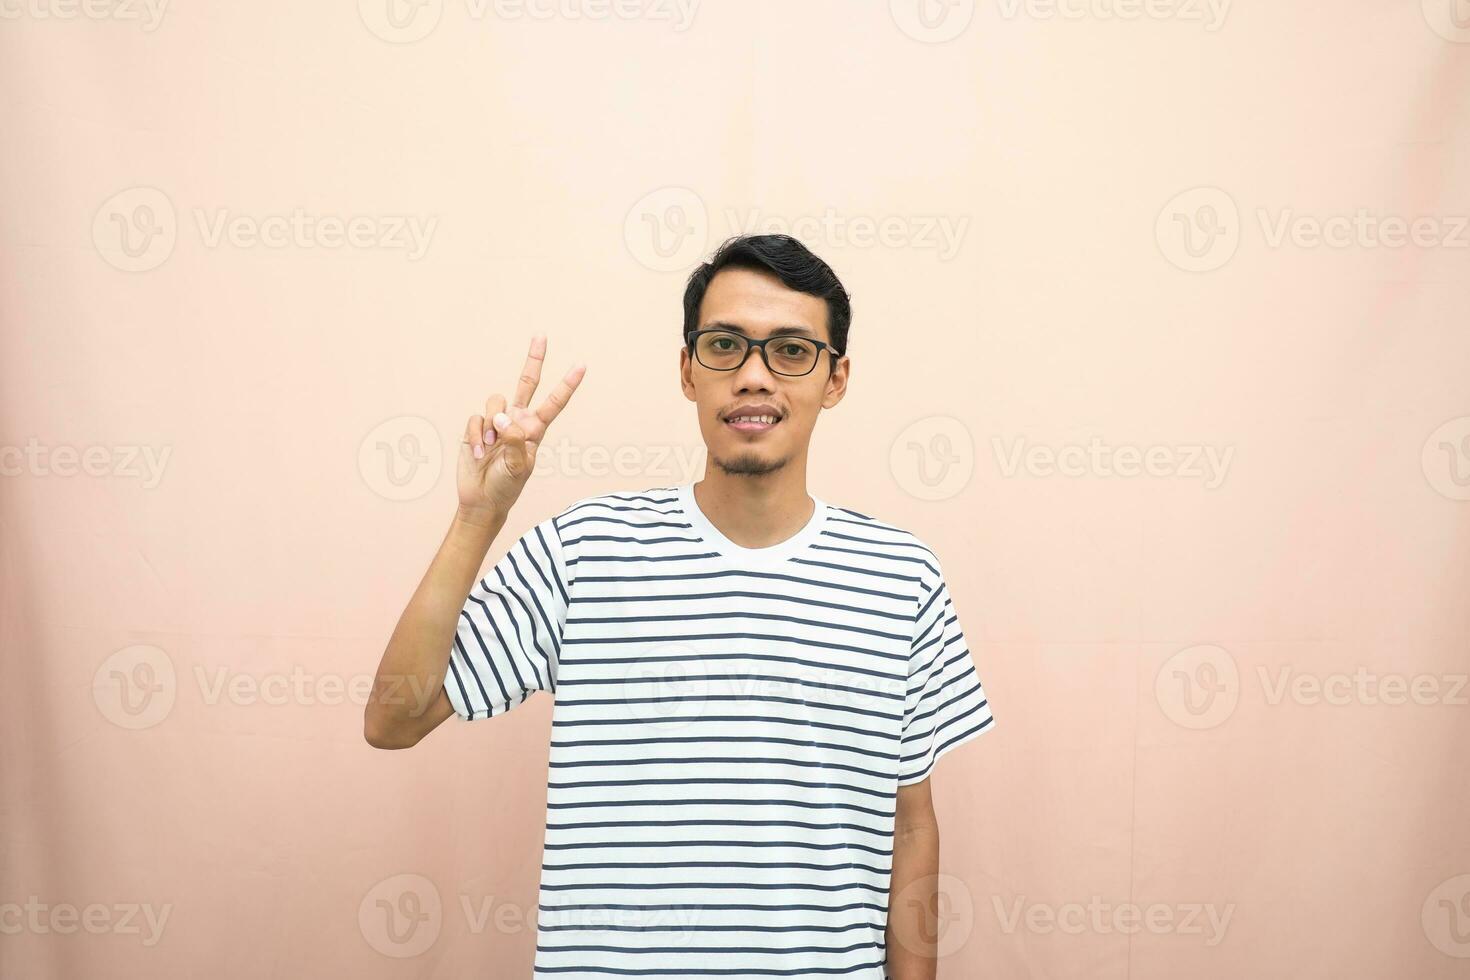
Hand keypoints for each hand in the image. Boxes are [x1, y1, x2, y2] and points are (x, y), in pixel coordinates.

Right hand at [457, 335, 585, 523]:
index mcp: (535, 430)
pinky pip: (476, 419)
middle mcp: (518, 420)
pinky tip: (479, 453)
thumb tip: (503, 418)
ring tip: (490, 449)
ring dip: (491, 425)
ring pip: (495, 401)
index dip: (567, 384)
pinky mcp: (477, 427)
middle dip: (534, 359)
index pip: (554, 403)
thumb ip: (514, 441)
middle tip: (541, 335)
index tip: (582, 365)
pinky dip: (477, 436)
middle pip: (527, 383)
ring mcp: (497, 422)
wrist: (482, 499)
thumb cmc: (507, 487)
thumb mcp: (518, 467)